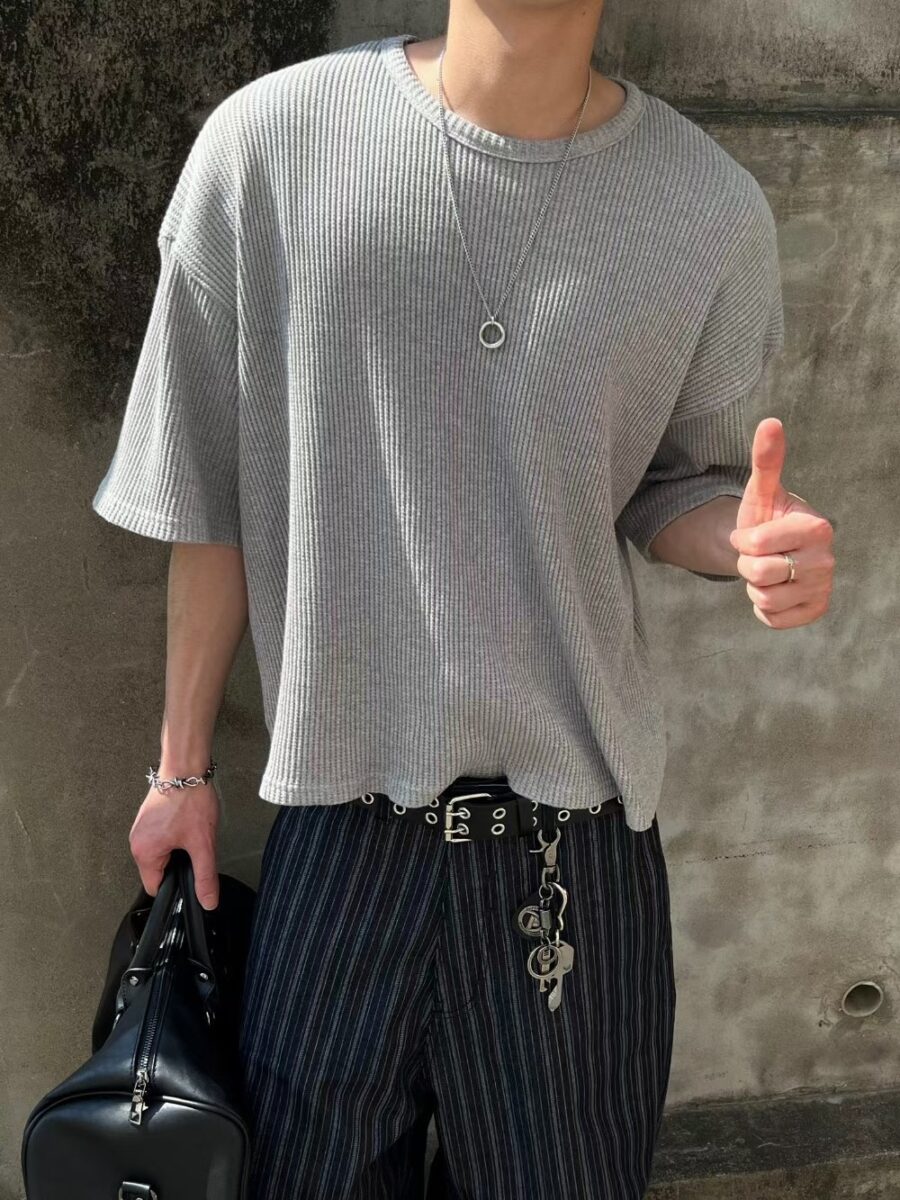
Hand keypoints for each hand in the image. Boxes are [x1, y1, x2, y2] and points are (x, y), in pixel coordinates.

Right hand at [128, 780, 220, 909]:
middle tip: (195, 847)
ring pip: (161, 853)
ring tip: (192, 832)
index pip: (156, 888)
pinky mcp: (149, 818)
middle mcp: (137, 842)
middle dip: (179, 864)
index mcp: (144, 853)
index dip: (176, 886)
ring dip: (178, 849)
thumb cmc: (190, 800)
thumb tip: (207, 901)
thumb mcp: (202, 844)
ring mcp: (141, 828)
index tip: (191, 877)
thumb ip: (205, 877)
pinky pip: (160, 838)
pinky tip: (187, 823)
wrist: (185, 767)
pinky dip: (175, 836)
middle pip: (158, 870)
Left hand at [729, 417, 834, 628]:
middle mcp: (827, 560)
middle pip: (758, 573)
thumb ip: (766, 460)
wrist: (774, 550)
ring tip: (768, 571)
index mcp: (817, 527)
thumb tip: (770, 422)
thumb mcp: (762, 490)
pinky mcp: (815, 611)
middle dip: (747, 565)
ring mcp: (823, 588)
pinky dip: (764, 608)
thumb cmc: (768, 517)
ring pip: (764, 599)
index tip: (753, 534)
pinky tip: (775, 589)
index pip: (755, 545)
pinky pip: (772, 619)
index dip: (743, 540)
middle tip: (760, 555)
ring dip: (754, 587)